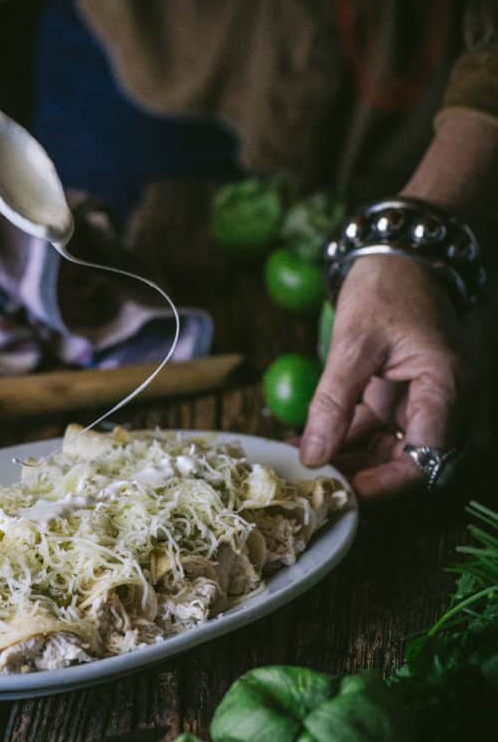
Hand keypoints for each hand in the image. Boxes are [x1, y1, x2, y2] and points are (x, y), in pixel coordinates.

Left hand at [299, 254, 467, 501]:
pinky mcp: (397, 393)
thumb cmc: (386, 287)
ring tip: (298, 464)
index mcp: (443, 388)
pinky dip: (341, 436)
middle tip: (310, 484)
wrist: (399, 250)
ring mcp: (418, 398)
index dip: (386, 482)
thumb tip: (313, 456)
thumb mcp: (353, 344)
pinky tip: (303, 442)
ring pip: (385, 447)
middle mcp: (439, 400)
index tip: (343, 492)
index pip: (425, 458)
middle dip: (359, 475)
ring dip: (345, 458)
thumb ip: (333, 403)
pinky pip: (372, 426)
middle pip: (405, 460)